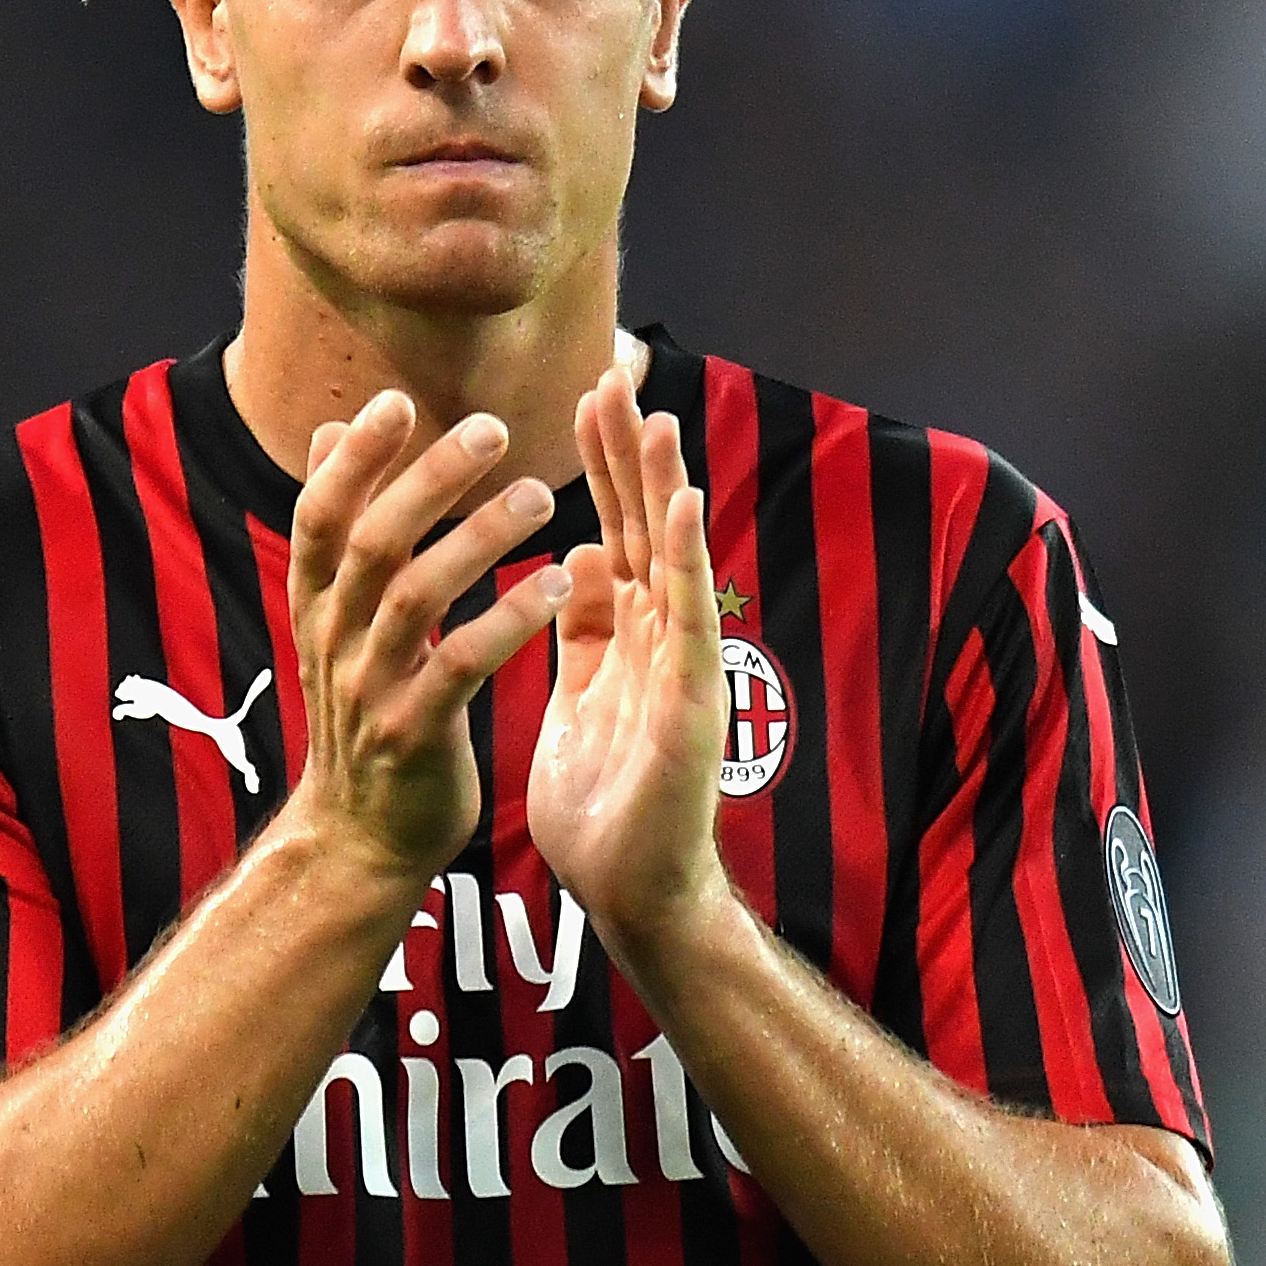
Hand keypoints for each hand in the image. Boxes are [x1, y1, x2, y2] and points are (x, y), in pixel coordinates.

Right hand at [286, 391, 576, 885]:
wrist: (359, 836)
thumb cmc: (364, 708)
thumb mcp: (335, 619)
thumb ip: (339, 528)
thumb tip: (330, 429)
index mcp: (315, 604)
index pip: (319, 514)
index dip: (354, 458)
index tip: (396, 400)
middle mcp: (333, 639)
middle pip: (373, 542)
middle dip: (429, 479)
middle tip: (491, 429)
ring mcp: (368, 689)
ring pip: (417, 596)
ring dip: (479, 538)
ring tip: (540, 495)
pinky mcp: (413, 734)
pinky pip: (460, 665)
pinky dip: (505, 619)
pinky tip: (552, 584)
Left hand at [525, 344, 731, 956]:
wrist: (629, 895)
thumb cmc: (605, 809)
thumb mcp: (577, 701)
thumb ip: (582, 632)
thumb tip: (575, 556)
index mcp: (628, 637)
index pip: (613, 531)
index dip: (602, 466)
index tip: (587, 394)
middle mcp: (661, 640)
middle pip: (642, 527)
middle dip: (628, 452)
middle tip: (613, 371)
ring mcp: (682, 666)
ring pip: (671, 559)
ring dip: (663, 485)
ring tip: (655, 415)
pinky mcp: (691, 701)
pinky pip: (688, 619)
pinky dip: (684, 560)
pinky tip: (680, 506)